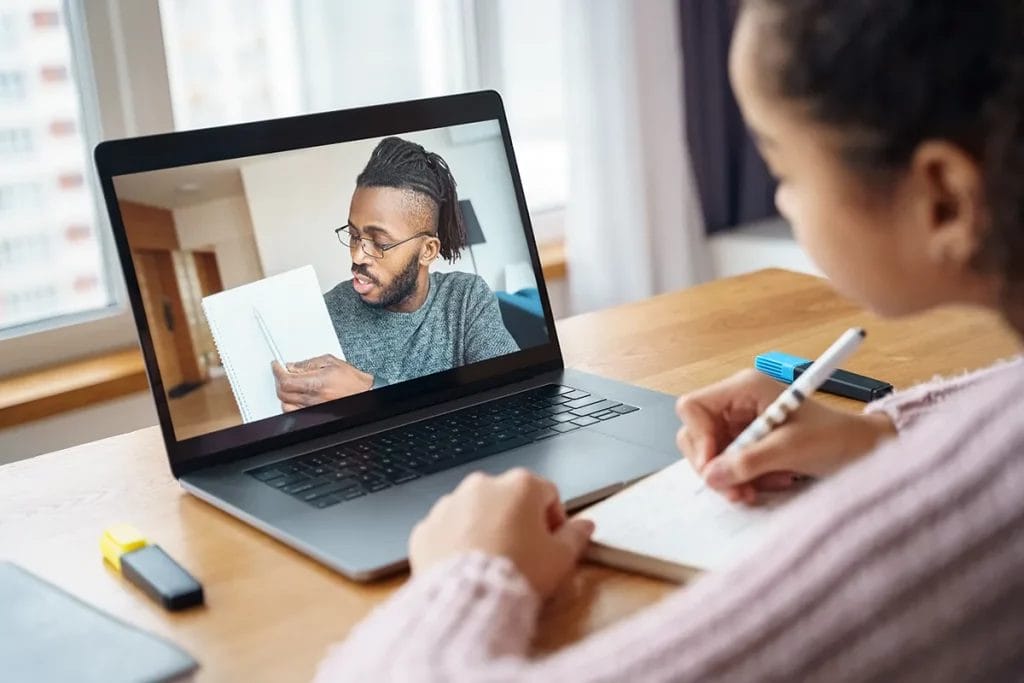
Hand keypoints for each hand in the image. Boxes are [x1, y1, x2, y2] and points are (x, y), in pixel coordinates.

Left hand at [271, 355, 372, 410]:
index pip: (286, 379)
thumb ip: (309, 363)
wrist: (365, 394)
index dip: (277, 371)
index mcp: (316, 382)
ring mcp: (312, 408)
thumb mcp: (331, 362)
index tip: (276, 366)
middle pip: (282, 392)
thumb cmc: (353, 381)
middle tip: (282, 373)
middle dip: (279, 380)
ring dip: (284, 393)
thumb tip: (293, 366)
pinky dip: (289, 404)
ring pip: (285, 404)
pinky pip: (294, 412)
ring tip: (289, 385)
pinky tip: (294, 397)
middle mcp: (312, 398)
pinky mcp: (314, 414)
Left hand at [409, 469, 594, 597]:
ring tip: (492, 563)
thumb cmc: (518, 574)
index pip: (547, 493)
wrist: (469, 599)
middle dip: (517, 521)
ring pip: (474, 511)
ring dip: (484, 529)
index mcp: (520, 485)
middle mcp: (482, 485)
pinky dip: (455, 543)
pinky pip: (446, 530)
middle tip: (523, 555)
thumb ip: (576, 536)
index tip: (552, 542)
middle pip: (508, 498)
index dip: (554, 519)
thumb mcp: (561, 558)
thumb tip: (585, 526)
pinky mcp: (426, 527)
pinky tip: (466, 567)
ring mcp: (450, 504)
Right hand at [676, 369, 895, 503]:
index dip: (698, 436)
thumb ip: (748, 462)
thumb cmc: (835, 438)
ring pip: (712, 454)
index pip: (694, 407)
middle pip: (697, 434)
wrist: (865, 450)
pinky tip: (771, 481)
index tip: (714, 466)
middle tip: (737, 490)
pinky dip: (745, 480)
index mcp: (745, 388)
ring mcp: (742, 423)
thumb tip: (711, 475)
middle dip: (714, 465)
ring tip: (759, 489)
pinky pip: (730, 465)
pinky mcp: (750, 442)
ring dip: (732, 477)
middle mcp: (738, 403)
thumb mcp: (791, 449)